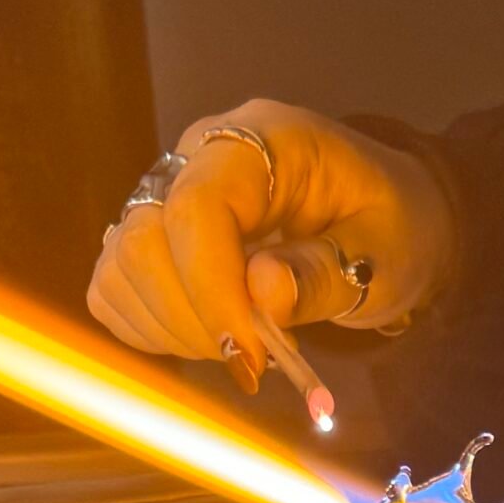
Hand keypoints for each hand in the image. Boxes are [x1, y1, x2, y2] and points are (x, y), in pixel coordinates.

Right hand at [87, 99, 453, 387]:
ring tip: (242, 348)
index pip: (197, 209)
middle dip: (195, 321)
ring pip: (120, 268)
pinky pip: (114, 287)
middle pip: (144, 242)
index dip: (212, 290)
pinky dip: (151, 329)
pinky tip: (208, 338)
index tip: (250, 356)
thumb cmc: (389, 226)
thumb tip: (263, 293)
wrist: (379, 218)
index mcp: (261, 141)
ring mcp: (166, 192)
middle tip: (257, 361)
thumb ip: (325, 272)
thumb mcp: (386, 251)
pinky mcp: (150, 233)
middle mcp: (197, 156)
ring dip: (173, 331)